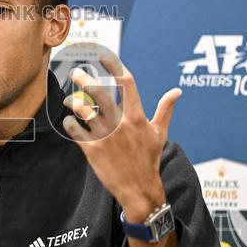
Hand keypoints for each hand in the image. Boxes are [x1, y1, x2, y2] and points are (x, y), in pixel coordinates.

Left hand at [61, 55, 181, 246]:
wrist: (140, 190)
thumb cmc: (149, 159)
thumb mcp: (160, 133)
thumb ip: (165, 110)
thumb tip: (177, 92)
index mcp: (137, 117)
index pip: (127, 83)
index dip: (115, 66)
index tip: (104, 56)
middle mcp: (121, 124)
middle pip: (100, 93)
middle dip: (85, 79)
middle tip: (75, 72)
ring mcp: (106, 137)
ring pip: (85, 110)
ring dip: (74, 101)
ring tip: (70, 99)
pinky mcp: (93, 150)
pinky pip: (76, 131)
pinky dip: (70, 123)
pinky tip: (69, 121)